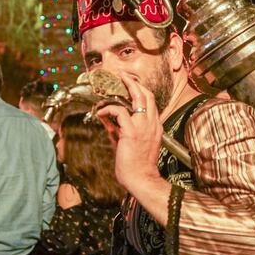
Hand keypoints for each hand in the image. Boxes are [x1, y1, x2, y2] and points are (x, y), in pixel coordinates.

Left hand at [96, 72, 163, 192]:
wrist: (142, 179)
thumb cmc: (137, 166)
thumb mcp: (129, 144)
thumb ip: (118, 130)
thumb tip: (106, 120)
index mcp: (154, 127)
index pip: (150, 103)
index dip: (140, 91)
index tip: (130, 85)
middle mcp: (152, 124)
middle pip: (147, 95)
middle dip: (135, 82)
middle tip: (124, 76)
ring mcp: (143, 127)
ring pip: (138, 98)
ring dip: (126, 87)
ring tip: (114, 83)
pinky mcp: (132, 132)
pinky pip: (120, 112)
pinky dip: (108, 109)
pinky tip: (100, 112)